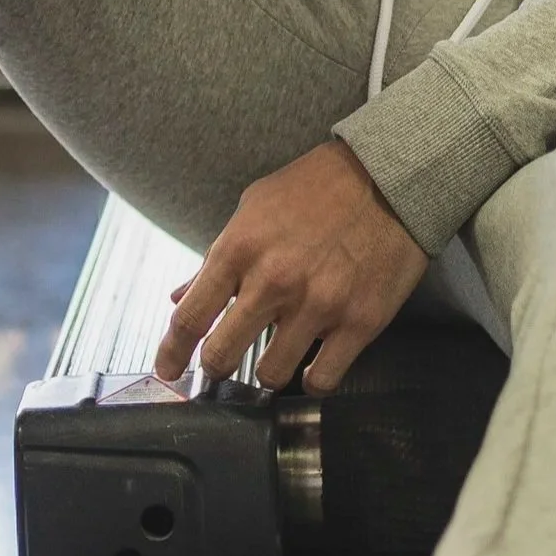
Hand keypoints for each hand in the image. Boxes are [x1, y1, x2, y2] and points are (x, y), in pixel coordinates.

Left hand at [155, 141, 427, 395]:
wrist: (388, 175)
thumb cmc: (316, 188)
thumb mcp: (255, 207)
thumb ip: (218, 256)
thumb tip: (181, 297)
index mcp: (240, 248)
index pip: (190, 317)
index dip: (171, 353)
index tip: (167, 368)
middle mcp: (274, 281)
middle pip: (221, 356)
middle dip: (215, 368)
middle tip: (222, 367)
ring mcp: (318, 305)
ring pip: (270, 376)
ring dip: (268, 372)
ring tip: (276, 357)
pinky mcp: (359, 322)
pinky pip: (322, 380)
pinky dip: (313, 380)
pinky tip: (314, 363)